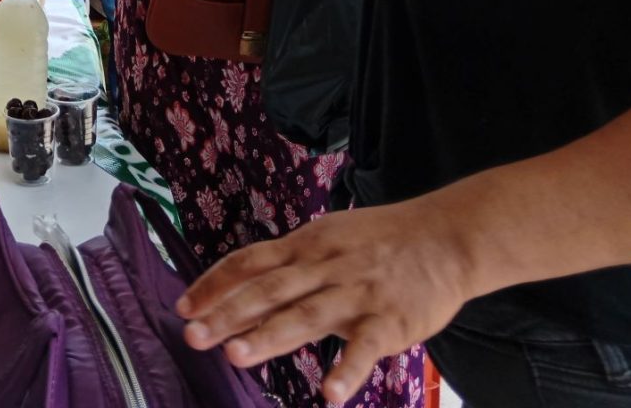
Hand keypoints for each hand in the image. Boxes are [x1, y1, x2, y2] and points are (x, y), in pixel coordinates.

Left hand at [177, 200, 472, 402]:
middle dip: (227, 313)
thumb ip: (291, 265)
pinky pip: (365, 348)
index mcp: (306, 246)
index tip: (184, 307)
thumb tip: (244, 290)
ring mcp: (357, 292)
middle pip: (268, 289)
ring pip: (306, 314)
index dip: (215, 284)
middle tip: (193, 336)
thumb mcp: (329, 239)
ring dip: (269, 336)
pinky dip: (346, 370)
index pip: (250, 262)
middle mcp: (325, 266)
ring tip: (236, 356)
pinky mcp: (389, 319)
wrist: (446, 238)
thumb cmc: (380, 242)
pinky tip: (328, 394)